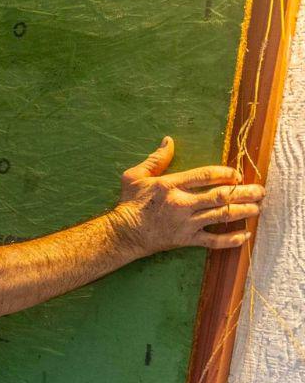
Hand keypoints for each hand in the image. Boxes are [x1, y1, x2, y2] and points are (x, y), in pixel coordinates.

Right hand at [110, 137, 263, 254]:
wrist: (123, 234)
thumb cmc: (129, 204)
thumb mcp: (134, 177)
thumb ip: (155, 160)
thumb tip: (168, 141)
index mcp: (170, 186)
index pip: (205, 176)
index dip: (225, 174)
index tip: (237, 175)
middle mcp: (181, 204)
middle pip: (220, 196)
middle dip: (243, 193)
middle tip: (260, 191)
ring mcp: (185, 223)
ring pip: (220, 216)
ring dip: (243, 212)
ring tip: (257, 208)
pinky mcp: (186, 240)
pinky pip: (212, 241)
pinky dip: (230, 240)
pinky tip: (244, 235)